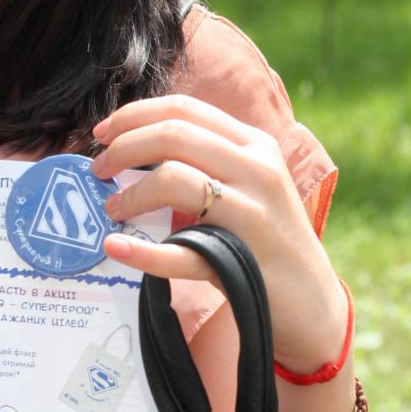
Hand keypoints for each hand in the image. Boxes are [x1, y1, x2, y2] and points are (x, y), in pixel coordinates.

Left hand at [92, 95, 346, 374]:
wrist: (312, 302)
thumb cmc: (264, 239)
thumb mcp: (247, 184)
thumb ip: (205, 160)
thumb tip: (132, 149)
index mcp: (254, 144)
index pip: (184, 110)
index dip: (135, 115)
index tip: (102, 133)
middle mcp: (256, 168)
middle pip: (173, 135)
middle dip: (124, 148)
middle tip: (99, 170)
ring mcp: (251, 212)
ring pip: (173, 179)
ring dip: (130, 193)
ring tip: (111, 209)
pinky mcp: (241, 258)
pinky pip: (180, 250)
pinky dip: (142, 252)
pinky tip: (116, 248)